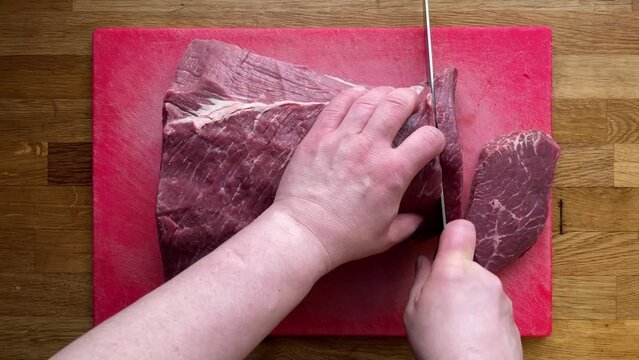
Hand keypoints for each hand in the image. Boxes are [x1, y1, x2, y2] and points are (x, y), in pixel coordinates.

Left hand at [272, 86, 444, 269]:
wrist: (304, 232)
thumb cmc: (346, 238)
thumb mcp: (387, 237)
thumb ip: (409, 224)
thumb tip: (420, 217)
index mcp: (393, 173)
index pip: (429, 138)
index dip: (436, 136)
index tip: (431, 141)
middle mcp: (371, 148)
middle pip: (398, 104)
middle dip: (411, 97)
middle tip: (413, 100)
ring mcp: (342, 138)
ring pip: (369, 99)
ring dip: (384, 92)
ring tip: (389, 95)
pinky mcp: (319, 136)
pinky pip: (338, 104)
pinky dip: (353, 95)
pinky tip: (360, 95)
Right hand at [404, 220, 522, 359]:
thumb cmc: (440, 347)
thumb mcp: (413, 311)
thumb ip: (420, 279)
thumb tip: (425, 263)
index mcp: (453, 270)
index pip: (461, 229)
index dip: (453, 234)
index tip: (446, 246)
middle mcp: (482, 277)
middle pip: (468, 264)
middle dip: (456, 278)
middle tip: (441, 303)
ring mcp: (500, 295)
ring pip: (481, 286)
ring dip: (471, 299)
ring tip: (456, 325)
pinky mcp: (512, 314)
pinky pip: (493, 305)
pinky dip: (483, 316)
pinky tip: (471, 335)